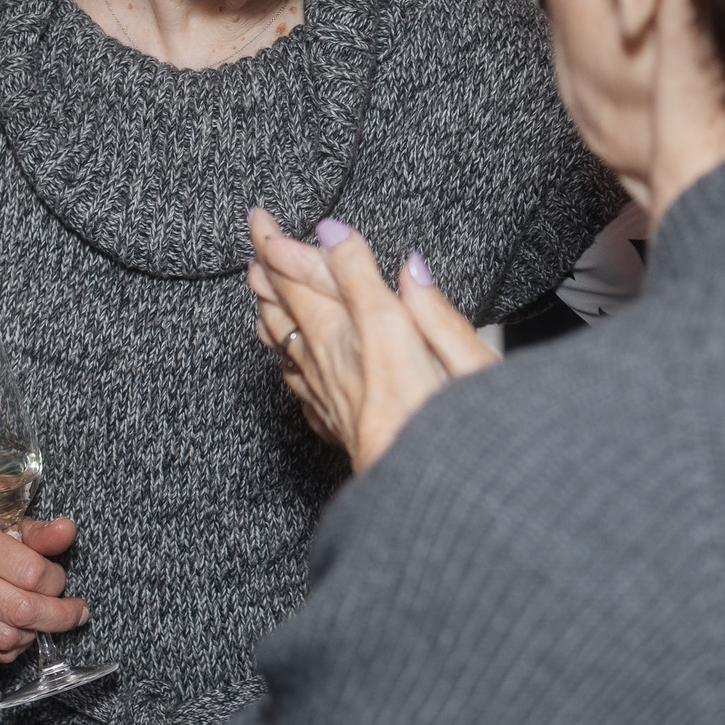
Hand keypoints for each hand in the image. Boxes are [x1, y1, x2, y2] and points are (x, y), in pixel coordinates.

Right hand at [0, 512, 88, 662]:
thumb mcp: (5, 524)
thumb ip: (39, 533)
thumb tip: (68, 531)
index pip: (32, 572)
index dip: (56, 580)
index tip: (59, 579)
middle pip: (23, 609)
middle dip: (59, 615)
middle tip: (76, 612)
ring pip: (9, 637)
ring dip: (36, 632)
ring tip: (43, 618)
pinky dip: (16, 645)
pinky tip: (21, 629)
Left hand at [247, 208, 496, 471]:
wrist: (436, 507)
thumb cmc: (461, 439)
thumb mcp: (468, 363)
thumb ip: (431, 310)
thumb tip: (406, 265)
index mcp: (370, 343)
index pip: (317, 278)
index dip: (289, 245)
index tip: (267, 217)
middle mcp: (338, 367)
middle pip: (292, 305)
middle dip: (270, 264)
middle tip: (256, 232)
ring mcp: (330, 399)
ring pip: (285, 341)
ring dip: (270, 305)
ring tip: (259, 280)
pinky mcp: (335, 427)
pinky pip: (296, 380)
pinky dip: (285, 353)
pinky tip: (285, 352)